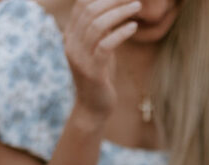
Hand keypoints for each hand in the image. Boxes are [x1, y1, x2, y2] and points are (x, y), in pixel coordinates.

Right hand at [65, 0, 140, 121]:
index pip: (81, 5)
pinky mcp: (93, 72)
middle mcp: (72, 45)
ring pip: (97, 25)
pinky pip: (106, 45)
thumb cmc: (99, 76)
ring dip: (120, 12)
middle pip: (89, 11)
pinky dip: (121, 33)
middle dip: (113, 0)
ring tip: (137, 7)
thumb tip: (114, 5)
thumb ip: (101, 29)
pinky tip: (133, 27)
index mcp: (71, 36)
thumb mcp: (98, 48)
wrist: (93, 109)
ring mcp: (80, 59)